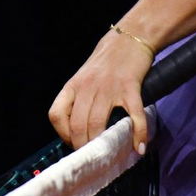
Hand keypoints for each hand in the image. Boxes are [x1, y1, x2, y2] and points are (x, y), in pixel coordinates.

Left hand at [47, 26, 153, 154]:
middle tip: (93, 157)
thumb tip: (78, 130)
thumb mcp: (84, 78)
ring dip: (104, 145)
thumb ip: (80, 99)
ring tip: (109, 156)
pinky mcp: (130, 88)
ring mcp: (109, 88)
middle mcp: (87, 87)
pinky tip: (139, 147)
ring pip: (99, 124)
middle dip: (84, 146)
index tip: (73, 144)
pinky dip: (137, 134)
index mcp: (73, 85)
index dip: (63, 134)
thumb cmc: (106, 61)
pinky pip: (133, 116)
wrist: (129, 38)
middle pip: (79, 125)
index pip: (57, 114)